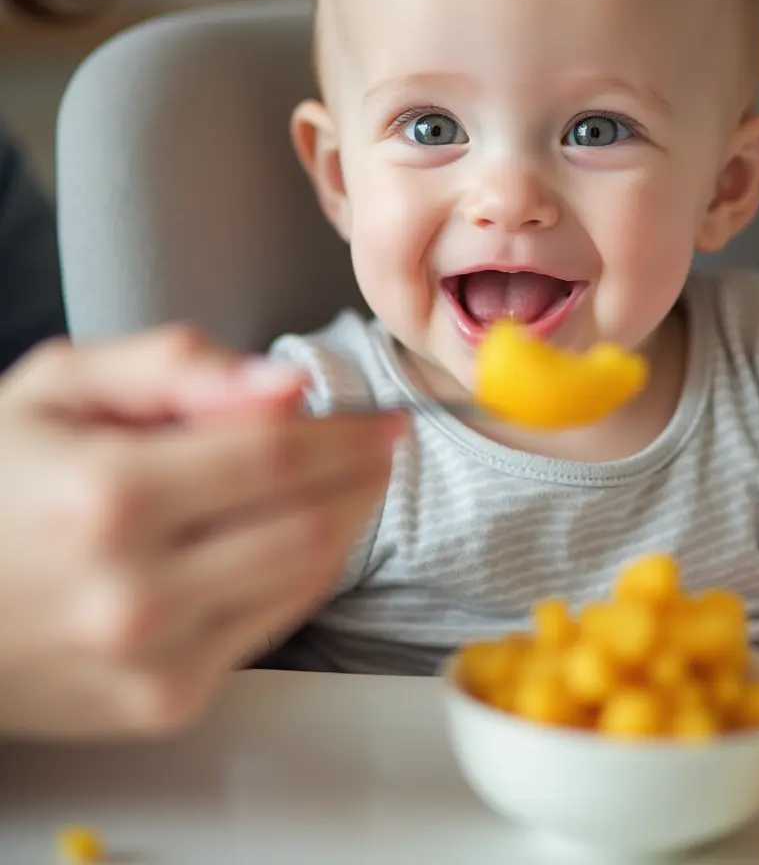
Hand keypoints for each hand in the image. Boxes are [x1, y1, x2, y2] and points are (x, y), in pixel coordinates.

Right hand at [0, 326, 402, 739]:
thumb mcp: (61, 389)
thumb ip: (175, 369)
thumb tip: (285, 384)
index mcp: (106, 497)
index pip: (276, 456)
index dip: (349, 434)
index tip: (385, 420)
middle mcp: (134, 591)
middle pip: (308, 523)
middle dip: (363, 477)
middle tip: (379, 447)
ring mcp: (154, 659)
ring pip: (306, 577)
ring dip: (347, 520)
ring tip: (349, 482)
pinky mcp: (166, 701)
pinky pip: (275, 623)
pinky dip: (305, 570)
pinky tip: (300, 532)